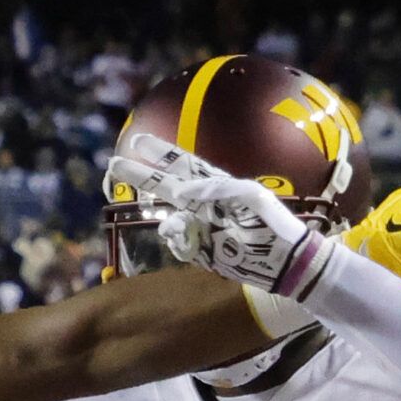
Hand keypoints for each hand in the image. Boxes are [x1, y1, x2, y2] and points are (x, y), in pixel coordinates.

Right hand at [106, 132, 334, 297]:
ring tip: (170, 220)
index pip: (182, 164)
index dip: (160, 152)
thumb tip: (181, 193)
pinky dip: (179, 242)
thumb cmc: (273, 224)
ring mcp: (203, 228)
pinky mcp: (205, 253)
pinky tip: (183, 240)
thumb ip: (216, 189)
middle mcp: (205, 204)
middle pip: (166, 186)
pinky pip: (182, 246)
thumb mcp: (250, 196)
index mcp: (216, 186)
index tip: (138, 140)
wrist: (286, 260)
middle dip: (141, 176)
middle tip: (114, 165)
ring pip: (171, 219)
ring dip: (166, 219)